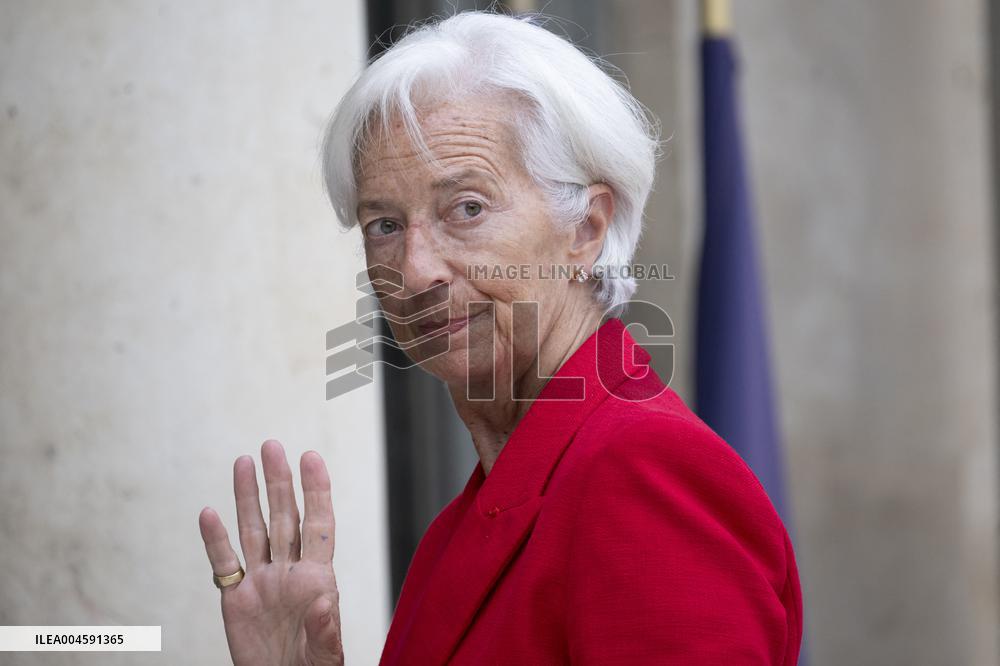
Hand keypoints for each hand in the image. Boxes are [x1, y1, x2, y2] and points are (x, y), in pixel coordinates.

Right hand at [199, 440, 343, 664]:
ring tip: (243, 461)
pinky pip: (224, 564)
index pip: (319, 525)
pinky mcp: (236, 600)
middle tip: (271, 446)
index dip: (316, 491)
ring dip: (248, 497)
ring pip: (254, 530)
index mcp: (318, 580)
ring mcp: (262, 583)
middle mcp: (290, 573)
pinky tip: (209, 513)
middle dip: (279, 482)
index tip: (311, 457)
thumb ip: (326, 630)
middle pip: (284, 518)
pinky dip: (215, 539)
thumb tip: (326, 604)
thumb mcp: (325, 656)